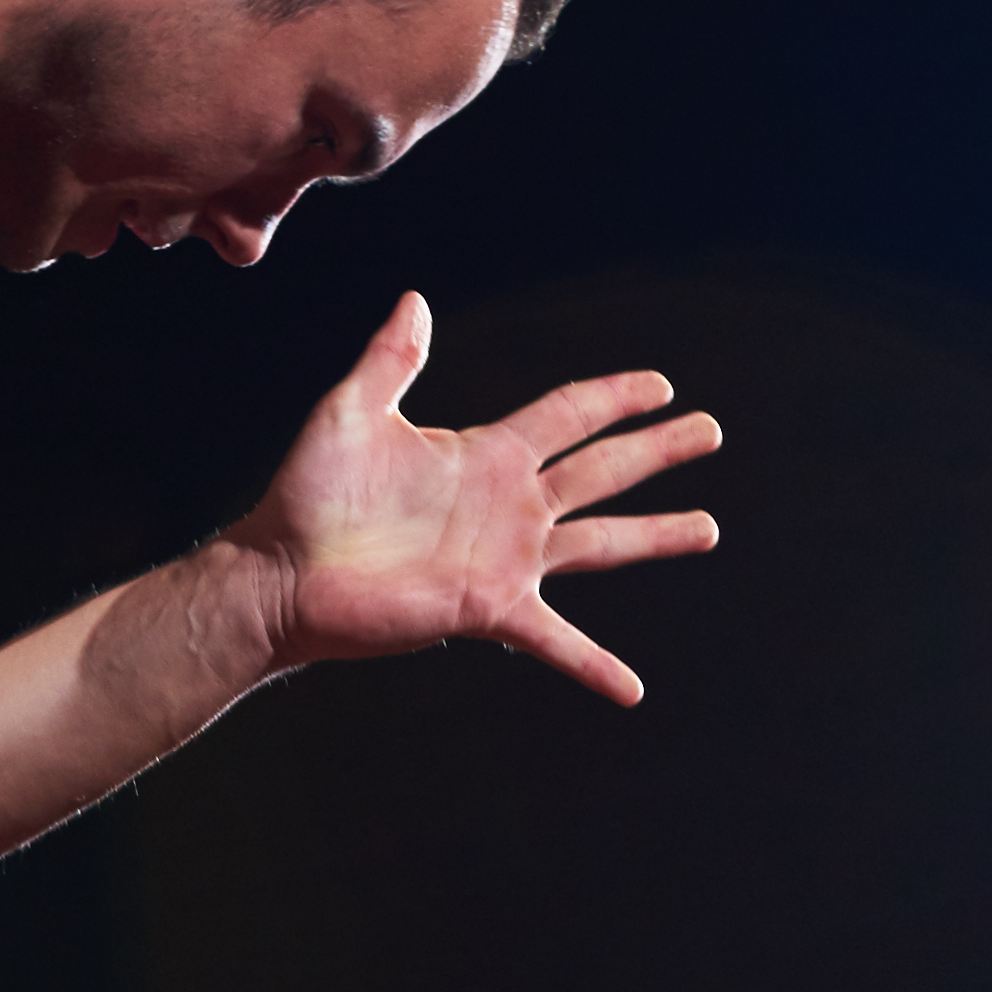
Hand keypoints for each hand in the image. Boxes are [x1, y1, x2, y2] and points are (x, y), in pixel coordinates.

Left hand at [229, 294, 729, 702]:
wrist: (282, 572)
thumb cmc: (307, 494)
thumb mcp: (349, 413)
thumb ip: (390, 361)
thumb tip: (415, 300)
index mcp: (485, 454)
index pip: (568, 415)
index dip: (614, 397)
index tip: (660, 385)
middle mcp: (508, 504)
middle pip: (603, 469)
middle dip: (657, 450)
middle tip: (709, 430)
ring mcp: (505, 558)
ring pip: (601, 542)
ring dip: (657, 536)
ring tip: (709, 529)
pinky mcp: (489, 608)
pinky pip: (555, 640)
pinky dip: (594, 666)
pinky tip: (632, 692)